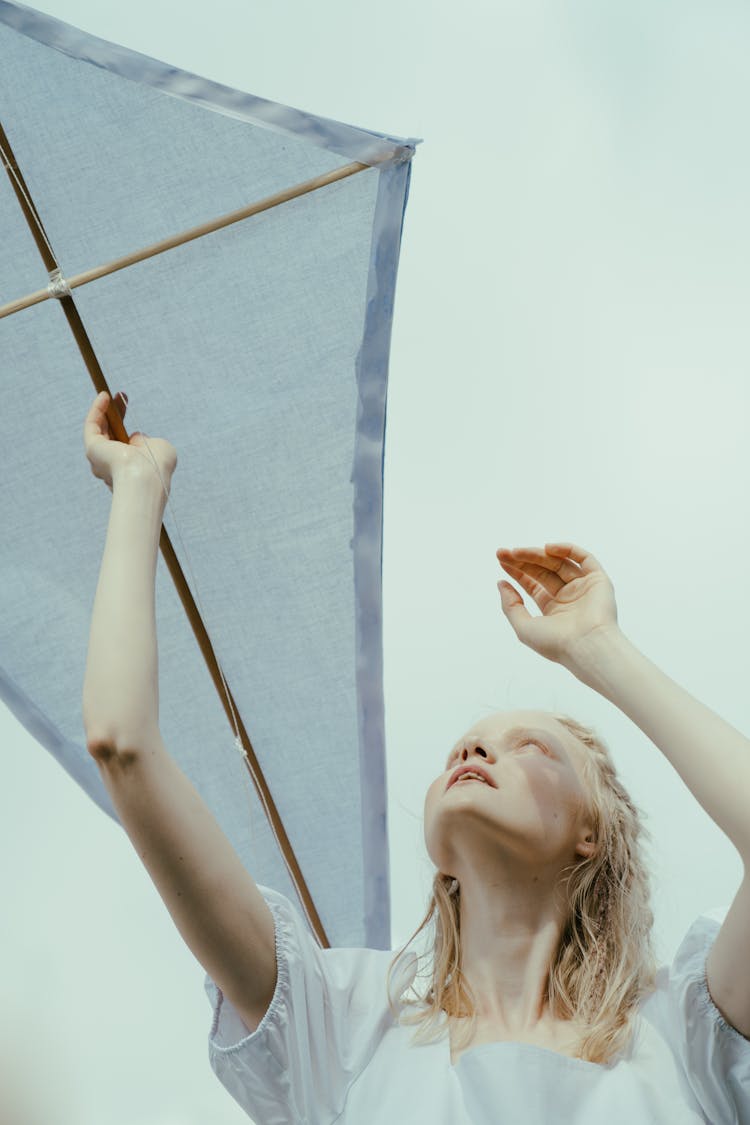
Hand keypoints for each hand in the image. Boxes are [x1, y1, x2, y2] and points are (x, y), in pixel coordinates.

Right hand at [83, 391, 177, 492]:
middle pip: (109, 432)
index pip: (122, 439)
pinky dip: (97, 410)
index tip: (126, 403)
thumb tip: (135, 438)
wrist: (146, 478)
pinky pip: (91, 425)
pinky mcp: (92, 449)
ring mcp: (100, 457)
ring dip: (103, 409)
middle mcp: (111, 464)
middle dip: (113, 413)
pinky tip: (104, 396)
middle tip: (120, 395)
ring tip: (109, 393)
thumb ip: (148, 442)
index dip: (123, 420)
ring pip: (99, 429)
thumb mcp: (160, 448)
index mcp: (128, 465)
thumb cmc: (157, 466)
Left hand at [496, 542, 619, 666]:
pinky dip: (567, 549)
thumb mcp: (523, 626)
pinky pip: (584, 558)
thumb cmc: (555, 643)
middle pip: (543, 571)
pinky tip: (547, 548)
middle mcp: (569, 598)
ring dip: (538, 554)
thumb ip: (510, 606)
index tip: (501, 559)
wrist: (586, 646)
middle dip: (523, 560)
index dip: (517, 571)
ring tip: (517, 551)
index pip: (533, 584)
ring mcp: (584, 588)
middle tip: (503, 552)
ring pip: (559, 563)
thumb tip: (501, 584)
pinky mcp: (599, 581)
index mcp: (553, 610)